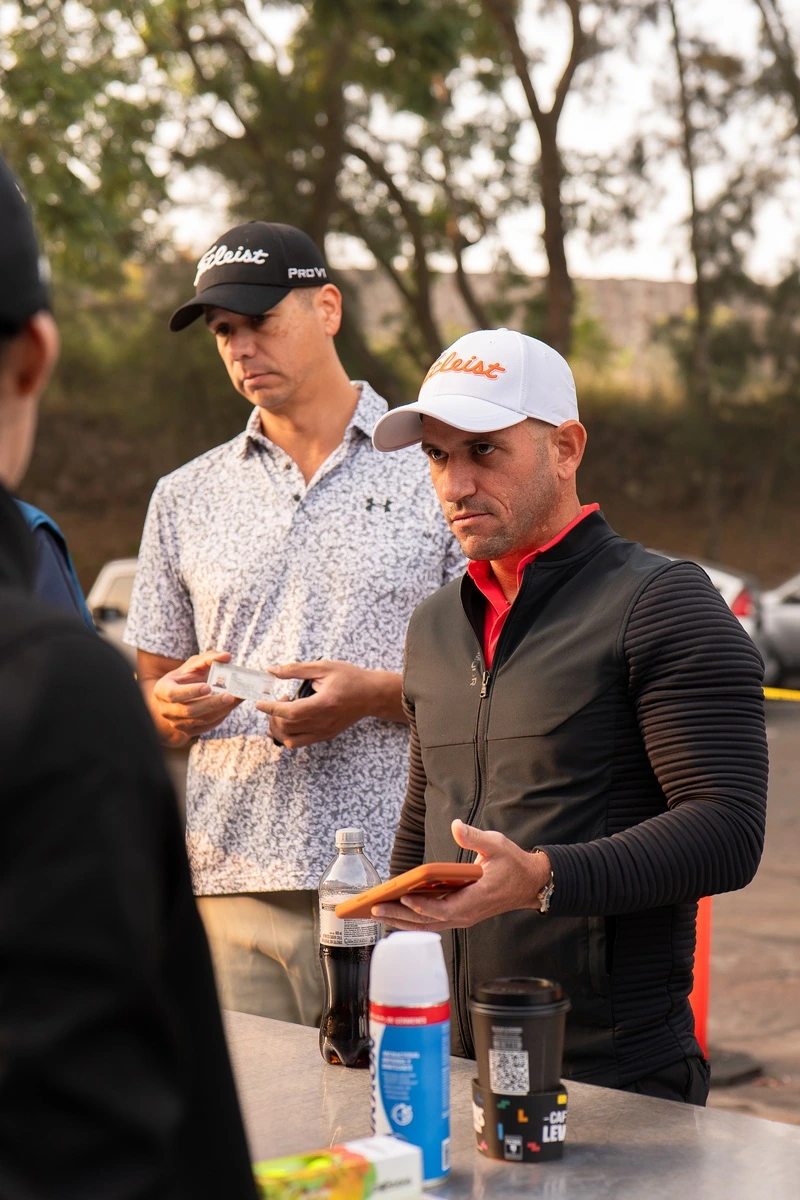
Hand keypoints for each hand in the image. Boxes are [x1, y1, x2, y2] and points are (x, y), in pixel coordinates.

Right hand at [151, 651, 242, 745]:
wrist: (184, 692)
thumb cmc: (188, 675)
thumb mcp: (195, 663)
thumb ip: (210, 658)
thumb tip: (227, 656)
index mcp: (162, 690)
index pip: (173, 694)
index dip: (190, 692)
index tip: (208, 686)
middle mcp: (166, 710)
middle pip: (189, 711)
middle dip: (211, 703)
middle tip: (230, 696)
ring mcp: (176, 723)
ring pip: (201, 720)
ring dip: (220, 710)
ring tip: (236, 699)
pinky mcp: (188, 732)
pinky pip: (207, 726)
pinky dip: (221, 716)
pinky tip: (231, 706)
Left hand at [256, 660, 395, 747]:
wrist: (372, 695)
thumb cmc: (350, 678)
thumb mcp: (324, 667)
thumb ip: (296, 670)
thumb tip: (272, 670)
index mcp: (324, 704)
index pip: (290, 712)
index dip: (270, 708)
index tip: (259, 702)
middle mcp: (323, 722)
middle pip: (287, 726)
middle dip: (273, 714)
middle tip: (280, 699)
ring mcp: (324, 732)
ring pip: (289, 739)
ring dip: (278, 727)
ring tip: (282, 711)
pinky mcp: (325, 736)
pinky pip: (299, 743)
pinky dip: (286, 735)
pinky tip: (286, 722)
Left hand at [374, 820, 551, 931]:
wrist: (530, 883)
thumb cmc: (513, 864)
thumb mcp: (496, 845)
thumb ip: (474, 837)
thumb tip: (456, 827)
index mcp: (475, 899)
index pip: (444, 908)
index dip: (423, 905)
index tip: (403, 897)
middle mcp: (466, 914)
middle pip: (428, 921)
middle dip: (400, 916)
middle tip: (374, 909)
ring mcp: (462, 917)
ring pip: (428, 925)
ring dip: (402, 921)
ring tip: (376, 913)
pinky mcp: (459, 915)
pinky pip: (432, 921)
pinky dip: (412, 919)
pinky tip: (395, 912)